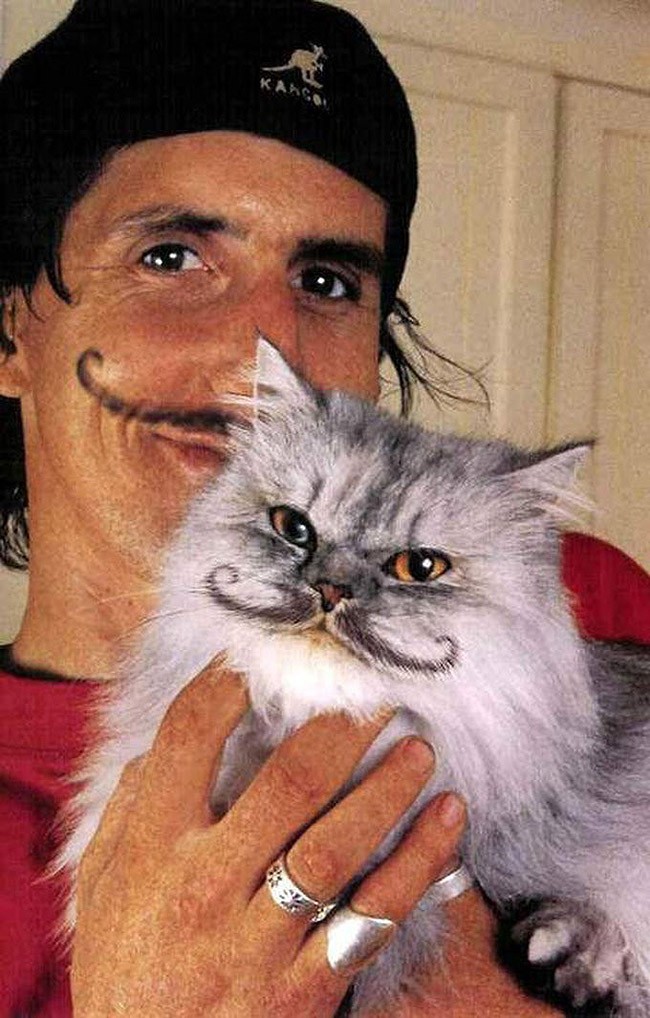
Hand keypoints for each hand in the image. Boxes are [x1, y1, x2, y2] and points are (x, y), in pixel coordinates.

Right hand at [71, 661, 465, 1016]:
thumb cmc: (126, 973)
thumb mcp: (102, 892)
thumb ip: (125, 817)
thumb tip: (155, 752)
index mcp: (154, 851)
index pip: (188, 741)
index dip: (223, 686)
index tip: (255, 658)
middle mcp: (207, 887)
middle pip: (288, 783)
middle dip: (340, 727)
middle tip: (377, 692)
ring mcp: (260, 939)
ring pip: (337, 846)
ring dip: (388, 788)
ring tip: (421, 747)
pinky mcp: (305, 986)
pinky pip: (372, 917)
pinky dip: (418, 865)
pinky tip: (448, 821)